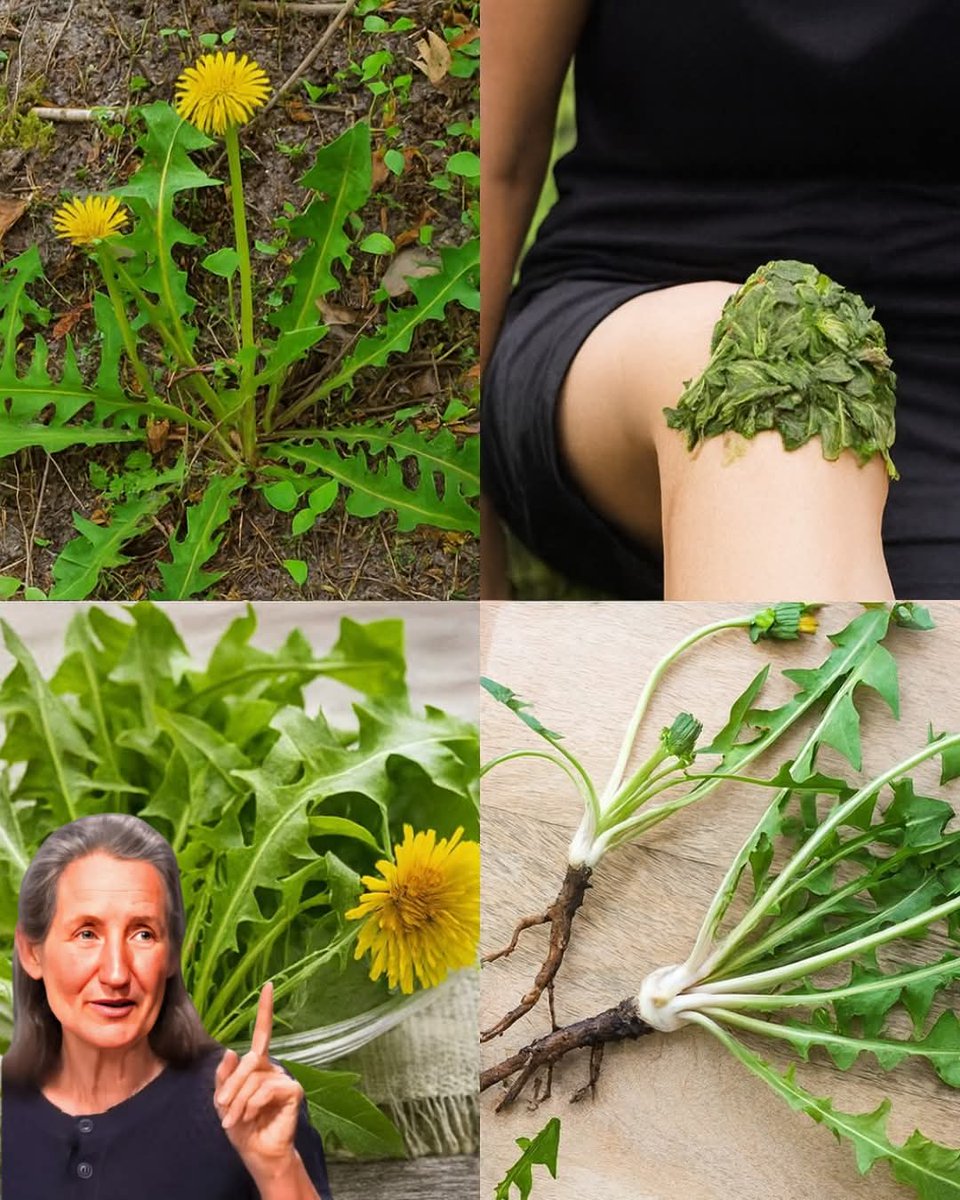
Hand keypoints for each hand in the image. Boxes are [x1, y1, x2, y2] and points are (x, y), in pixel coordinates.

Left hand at [214, 983, 303, 1175]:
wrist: (256, 1151)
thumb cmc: (241, 1125)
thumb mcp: (224, 1101)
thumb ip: (225, 1077)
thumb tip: (231, 1051)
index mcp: (257, 1065)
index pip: (262, 1033)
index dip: (265, 1009)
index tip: (268, 985)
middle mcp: (272, 1066)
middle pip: (248, 1061)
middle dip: (231, 1086)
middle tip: (223, 1109)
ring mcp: (283, 1078)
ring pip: (254, 1078)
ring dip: (239, 1102)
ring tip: (235, 1120)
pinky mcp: (292, 1091)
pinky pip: (266, 1089)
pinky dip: (253, 1105)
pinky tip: (253, 1116)